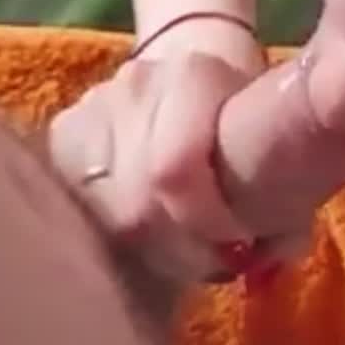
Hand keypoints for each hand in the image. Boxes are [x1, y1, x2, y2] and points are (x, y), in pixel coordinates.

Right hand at [49, 51, 256, 281]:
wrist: (196, 81)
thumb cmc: (247, 122)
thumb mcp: (279, 149)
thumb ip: (284, 209)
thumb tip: (264, 267)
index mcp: (194, 76)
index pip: (174, 170)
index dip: (203, 225)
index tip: (235, 249)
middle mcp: (134, 87)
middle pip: (136, 203)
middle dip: (178, 249)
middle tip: (210, 261)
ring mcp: (89, 110)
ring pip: (103, 215)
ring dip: (145, 247)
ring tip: (179, 248)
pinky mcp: (60, 137)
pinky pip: (76, 208)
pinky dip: (112, 233)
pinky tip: (142, 235)